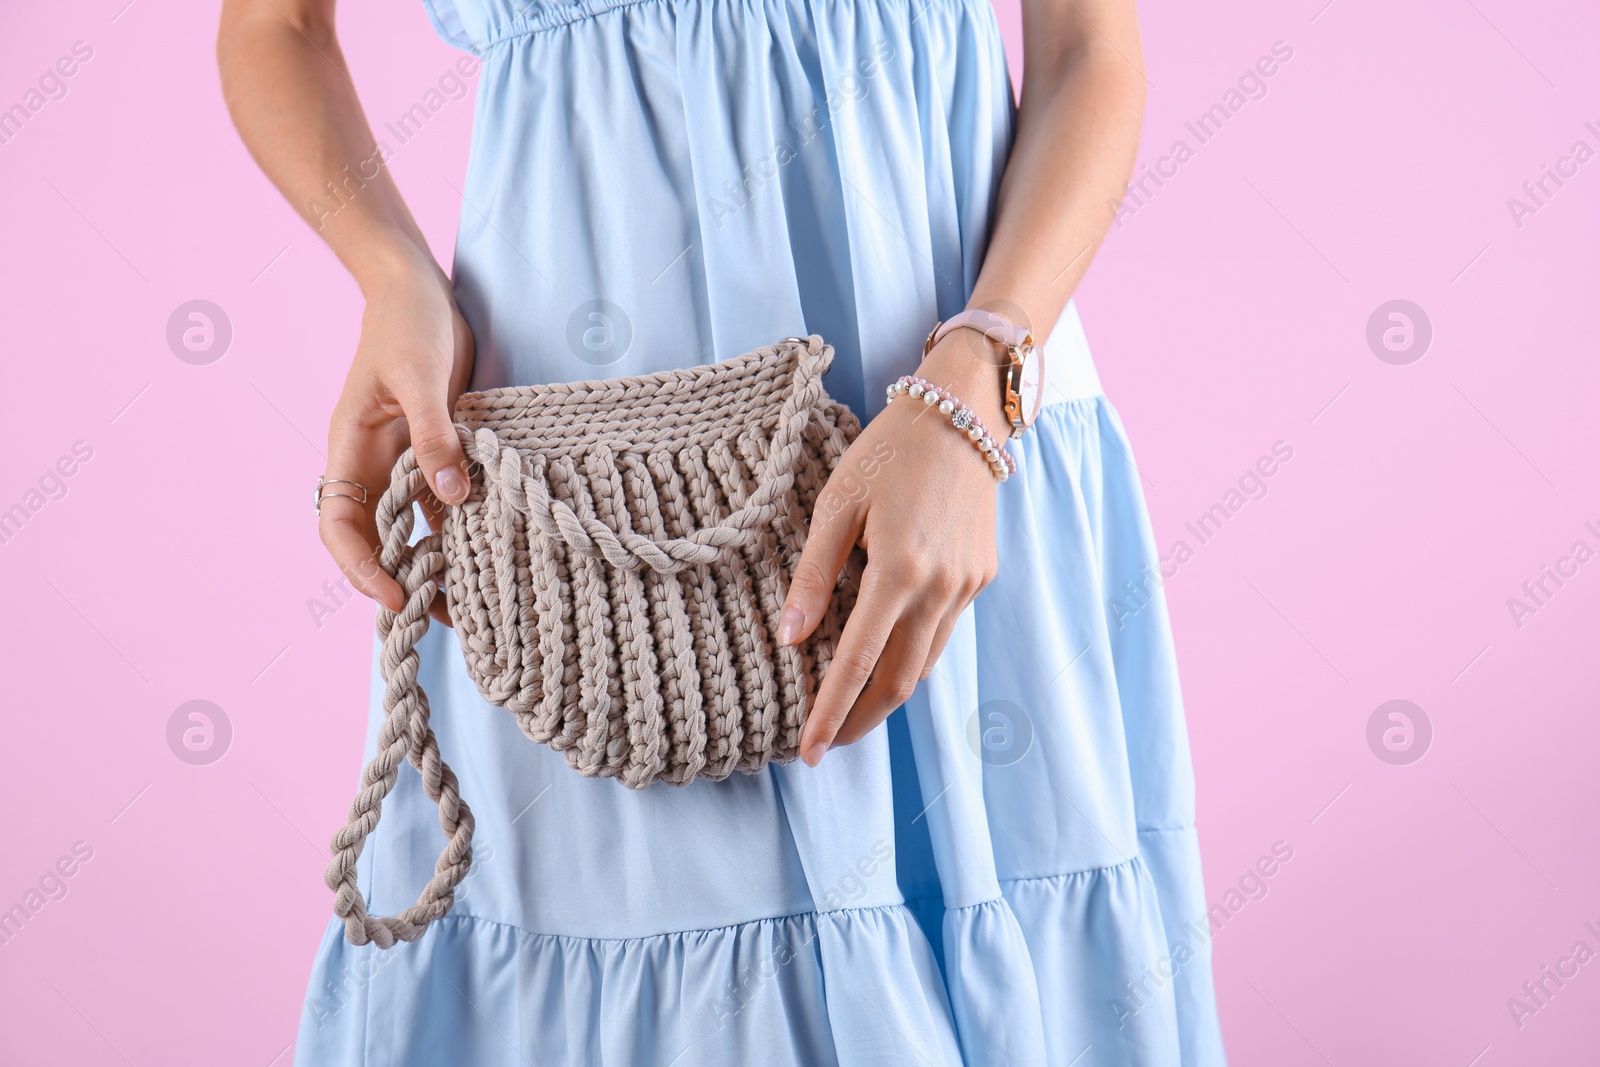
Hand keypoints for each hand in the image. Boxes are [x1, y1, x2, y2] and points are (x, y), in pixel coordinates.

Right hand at [318, 255, 474, 624]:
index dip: (362, 566)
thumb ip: (434, 435)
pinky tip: (494, 557)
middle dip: (403, 582)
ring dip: (437, 565)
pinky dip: (463, 533)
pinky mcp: (437, 454)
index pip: (341, 524)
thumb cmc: (408, 325)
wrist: (418, 290)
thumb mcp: (420, 376)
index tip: (397, 598)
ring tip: (475, 606)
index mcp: (351, 448)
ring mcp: (405, 462)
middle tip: (444, 622)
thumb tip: (451, 496)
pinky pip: (445, 505)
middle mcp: (374, 464)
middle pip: (377, 540)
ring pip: (413, 529)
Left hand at [780, 332, 1009, 764]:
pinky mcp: (981, 576)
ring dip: (887, 695)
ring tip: (849, 711)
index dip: (831, 712)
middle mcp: (941, 587)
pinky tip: (885, 659)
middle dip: (861, 720)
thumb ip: (813, 574)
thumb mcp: (837, 503)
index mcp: (899, 569)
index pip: (858, 662)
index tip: (808, 751)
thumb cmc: (889, 451)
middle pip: (899, 681)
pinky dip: (912, 658)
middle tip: (825, 744)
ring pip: (925, 663)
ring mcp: (967, 585)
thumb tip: (791, 638)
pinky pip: (943, 633)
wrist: (962, 414)